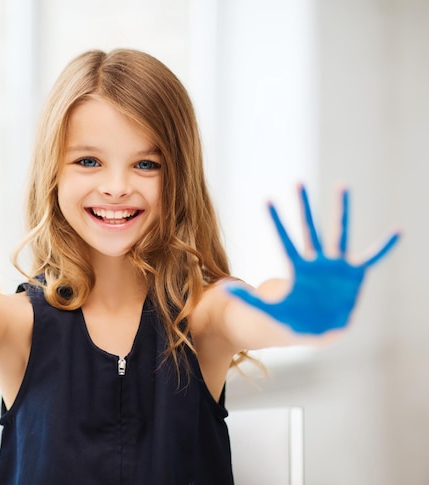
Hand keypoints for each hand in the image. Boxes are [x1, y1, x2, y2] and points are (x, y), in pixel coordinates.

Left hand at [225, 185, 399, 333]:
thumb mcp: (269, 311)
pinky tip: (397, 231)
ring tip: (342, 185)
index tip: (266, 200)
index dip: (275, 221)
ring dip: (341, 211)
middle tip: (297, 181)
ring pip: (339, 233)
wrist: (318, 330)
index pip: (284, 240)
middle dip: (304, 206)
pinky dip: (384, 246)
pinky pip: (372, 257)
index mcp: (297, 268)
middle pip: (309, 229)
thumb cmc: (292, 319)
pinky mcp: (354, 274)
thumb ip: (249, 299)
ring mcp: (336, 266)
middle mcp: (317, 262)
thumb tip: (223, 288)